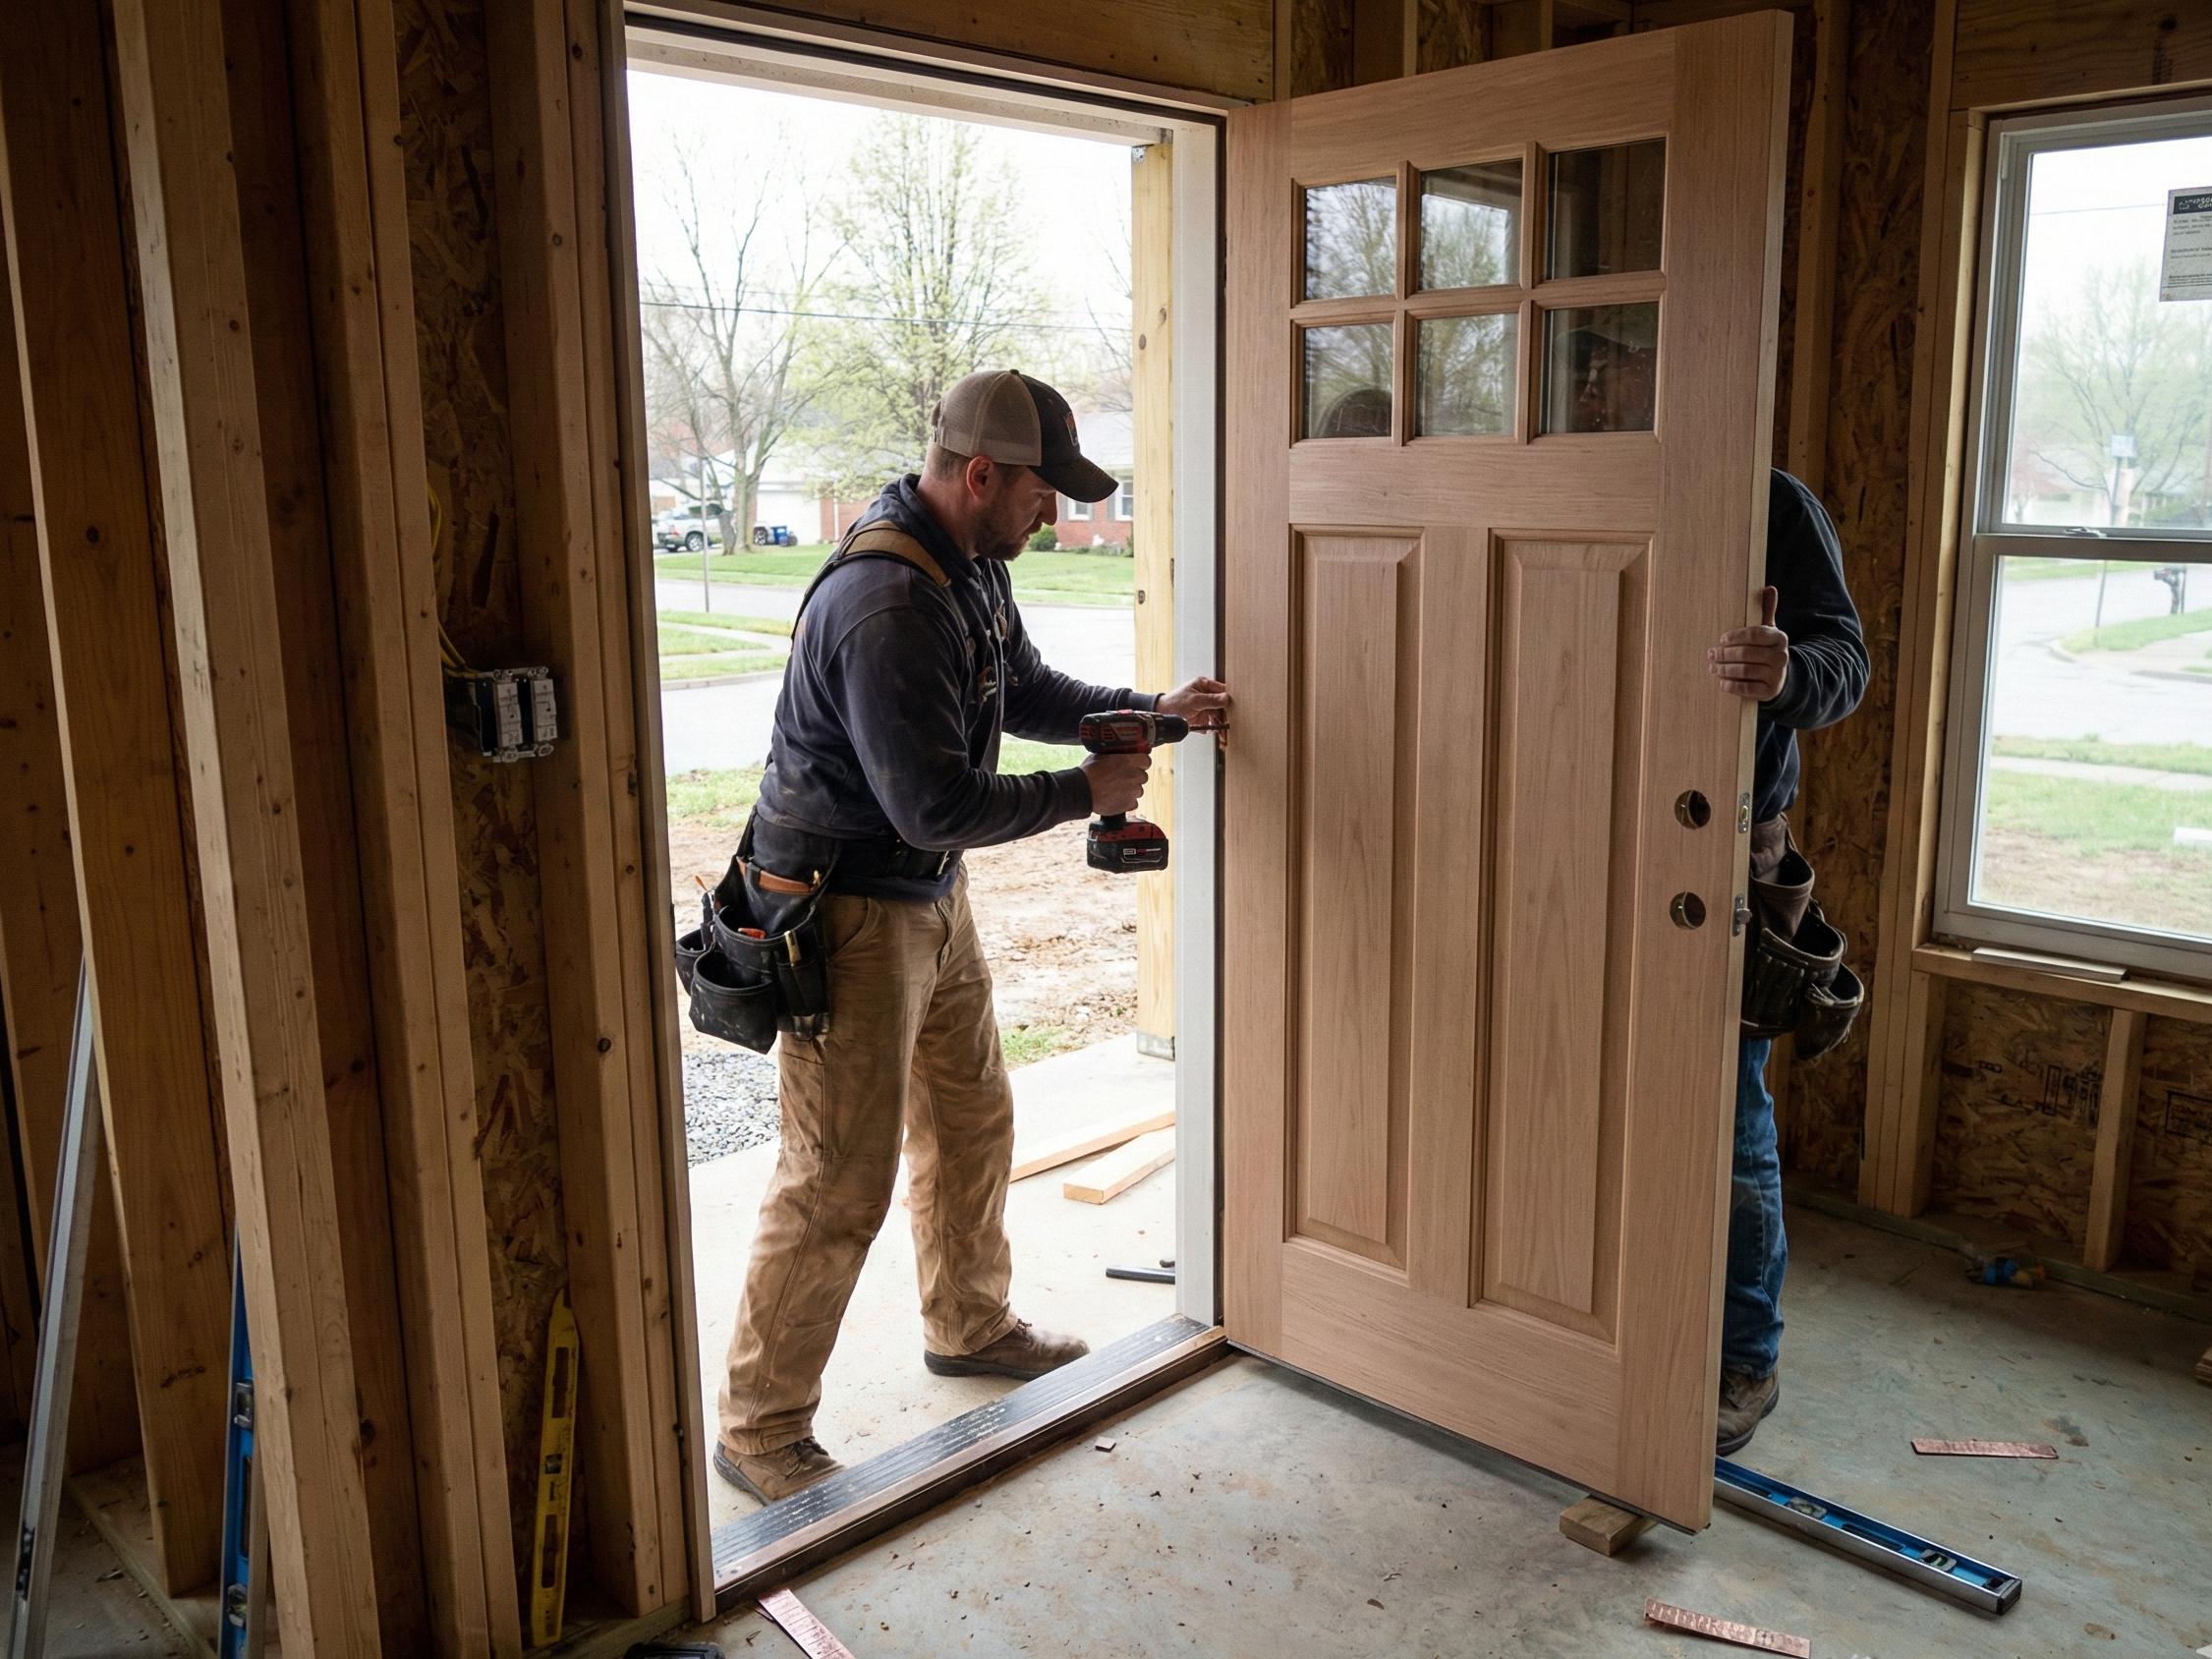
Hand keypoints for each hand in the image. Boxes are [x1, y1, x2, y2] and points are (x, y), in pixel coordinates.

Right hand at [1082, 749, 1150, 815]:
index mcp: (1129, 761)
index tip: (1135, 765)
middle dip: (1134, 777)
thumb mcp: (1101, 755)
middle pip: (1143, 776)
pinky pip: (1133, 803)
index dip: (1140, 763)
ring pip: (1138, 790)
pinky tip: (1116, 799)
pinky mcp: (1129, 804)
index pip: (1146, 761)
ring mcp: (1133, 791)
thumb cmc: (1089, 772)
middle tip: (1122, 778)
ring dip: (1130, 790)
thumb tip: (1118, 754)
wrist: (1083, 791)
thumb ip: (1115, 755)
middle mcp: (1134, 775)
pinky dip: (1126, 802)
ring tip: (1116, 790)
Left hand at [1154, 675, 1231, 733]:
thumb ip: (1212, 700)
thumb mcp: (1195, 700)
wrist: (1163, 715)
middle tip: (1230, 722)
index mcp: (1205, 685)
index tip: (1232, 707)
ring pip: (1219, 715)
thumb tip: (1227, 698)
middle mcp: (1206, 696)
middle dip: (1226, 714)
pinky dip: (1216, 729)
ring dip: (1222, 724)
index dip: (1228, 699)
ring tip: (1225, 732)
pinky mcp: (1203, 718)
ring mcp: (1205, 707)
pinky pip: (1213, 723)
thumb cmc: (1175, 702)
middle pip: (1222, 705)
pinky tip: (1218, 733)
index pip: (1222, 690)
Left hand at [1709, 586, 1788, 700]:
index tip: (1721, 639)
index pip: (1756, 634)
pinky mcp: (1770, 691)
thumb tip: (1768, 588)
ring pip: (1745, 671)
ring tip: (1712, 667)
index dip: (1736, 636)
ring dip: (1724, 669)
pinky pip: (1748, 689)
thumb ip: (1765, 611)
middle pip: (1746, 653)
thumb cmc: (1766, 649)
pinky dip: (1733, 686)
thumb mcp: (1768, 631)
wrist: (1780, 677)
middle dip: (1724, 654)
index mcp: (1779, 638)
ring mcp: (1776, 674)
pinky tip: (1721, 683)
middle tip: (1710, 654)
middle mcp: (1781, 656)